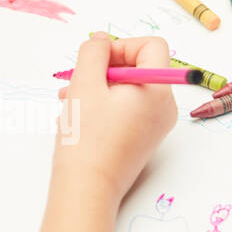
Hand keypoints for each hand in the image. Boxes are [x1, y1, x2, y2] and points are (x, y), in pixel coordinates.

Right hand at [53, 34, 178, 202]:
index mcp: (158, 90)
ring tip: (68, 102)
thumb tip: (101, 40)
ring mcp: (154, 126)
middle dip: (103, 69)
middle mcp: (163, 108)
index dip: (121, 45)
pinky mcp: (141, 140)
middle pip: (137, 68)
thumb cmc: (86, 139)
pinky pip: (125, 110)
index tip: (95, 62)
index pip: (151, 46)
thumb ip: (93, 53)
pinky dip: (102, 107)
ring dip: (97, 88)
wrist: (87, 191)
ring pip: (127, 90)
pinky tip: (76, 119)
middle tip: (75, 83)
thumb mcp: (85, 84)